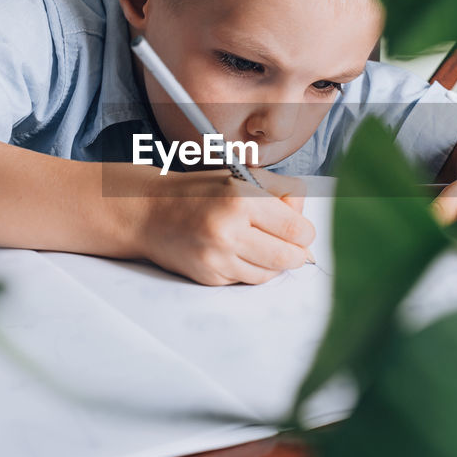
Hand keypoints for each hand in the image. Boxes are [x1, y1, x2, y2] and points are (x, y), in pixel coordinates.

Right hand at [133, 167, 315, 284]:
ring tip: (261, 245)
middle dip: (297, 253)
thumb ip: (283, 192)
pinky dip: (251, 269)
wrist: (149, 212)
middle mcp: (228, 231)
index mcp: (241, 199)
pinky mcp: (209, 276)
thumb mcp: (243, 176)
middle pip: (288, 257)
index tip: (301, 231)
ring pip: (270, 274)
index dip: (305, 232)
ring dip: (274, 263)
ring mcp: (217, 258)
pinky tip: (238, 252)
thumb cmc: (200, 191)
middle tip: (292, 245)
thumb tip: (307, 229)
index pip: (297, 229)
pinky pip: (247, 280)